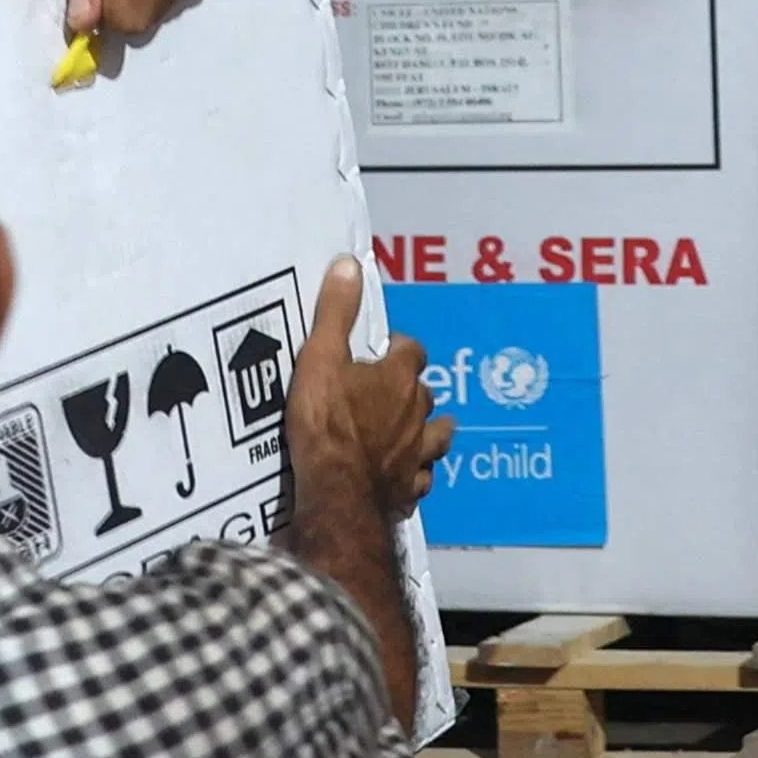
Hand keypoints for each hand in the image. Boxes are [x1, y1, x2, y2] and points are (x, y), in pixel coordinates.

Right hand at [287, 257, 450, 526]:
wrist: (336, 493)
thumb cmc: (325, 422)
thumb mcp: (320, 358)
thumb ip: (336, 312)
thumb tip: (350, 264)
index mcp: (398, 379)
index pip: (412, 351)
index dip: (400, 348)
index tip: (383, 349)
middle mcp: (416, 415)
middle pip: (425, 395)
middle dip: (412, 391)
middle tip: (389, 392)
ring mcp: (417, 456)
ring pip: (437, 439)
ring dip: (431, 433)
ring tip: (421, 433)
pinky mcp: (408, 492)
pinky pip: (420, 480)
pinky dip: (414, 475)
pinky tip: (406, 477)